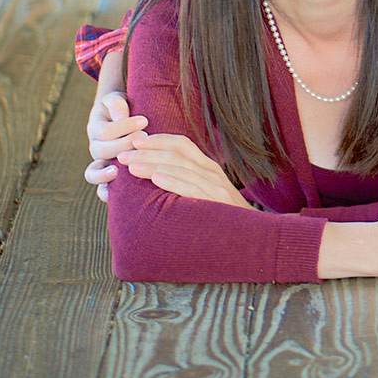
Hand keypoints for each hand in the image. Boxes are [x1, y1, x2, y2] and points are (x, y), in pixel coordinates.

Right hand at [85, 90, 146, 202]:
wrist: (120, 116)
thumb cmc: (121, 107)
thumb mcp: (116, 99)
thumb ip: (116, 104)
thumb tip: (121, 116)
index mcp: (96, 129)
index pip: (106, 131)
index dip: (124, 126)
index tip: (144, 121)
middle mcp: (95, 148)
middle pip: (104, 151)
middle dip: (125, 145)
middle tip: (144, 138)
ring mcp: (100, 163)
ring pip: (94, 173)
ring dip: (105, 174)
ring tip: (118, 171)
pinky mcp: (107, 176)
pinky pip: (100, 189)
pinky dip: (104, 193)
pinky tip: (114, 195)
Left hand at [117, 133, 249, 208]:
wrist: (253, 237)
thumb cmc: (222, 218)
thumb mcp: (205, 195)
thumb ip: (186, 183)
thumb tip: (156, 177)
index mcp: (208, 167)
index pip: (182, 144)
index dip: (158, 140)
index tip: (136, 141)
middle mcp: (212, 172)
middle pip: (177, 153)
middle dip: (148, 152)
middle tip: (124, 154)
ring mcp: (216, 186)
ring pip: (181, 168)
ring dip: (153, 165)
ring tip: (132, 167)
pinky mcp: (217, 202)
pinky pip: (191, 188)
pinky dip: (173, 181)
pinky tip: (156, 179)